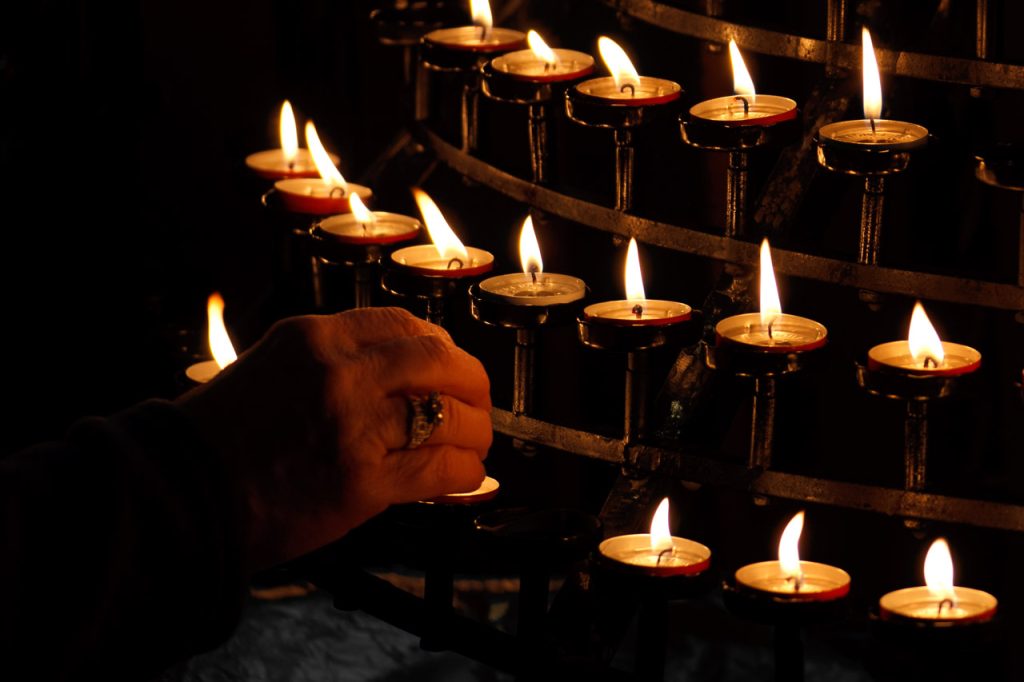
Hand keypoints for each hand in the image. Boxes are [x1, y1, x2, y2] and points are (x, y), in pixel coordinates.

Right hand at [176, 307, 492, 568]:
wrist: (181, 495)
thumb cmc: (220, 437)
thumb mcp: (271, 368)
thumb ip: (330, 363)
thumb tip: (394, 376)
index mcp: (316, 338)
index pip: (401, 324)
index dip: (439, 345)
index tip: (450, 363)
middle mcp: (340, 372)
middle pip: (439, 360)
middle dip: (472, 381)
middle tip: (477, 401)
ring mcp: (354, 426)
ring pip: (450, 415)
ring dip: (475, 431)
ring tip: (476, 444)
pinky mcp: (363, 482)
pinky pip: (439, 469)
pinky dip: (464, 472)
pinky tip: (465, 476)